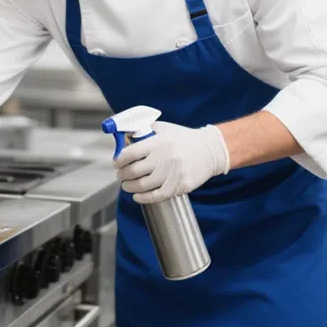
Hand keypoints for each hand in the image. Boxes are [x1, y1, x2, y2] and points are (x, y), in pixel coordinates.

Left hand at [114, 122, 228, 204]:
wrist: (210, 150)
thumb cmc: (184, 138)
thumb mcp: (164, 129)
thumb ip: (143, 131)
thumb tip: (123, 139)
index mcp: (158, 143)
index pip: (129, 154)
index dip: (119, 160)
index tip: (117, 162)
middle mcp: (163, 159)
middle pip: (132, 171)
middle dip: (122, 175)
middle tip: (120, 175)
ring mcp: (172, 174)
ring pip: (141, 186)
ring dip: (129, 187)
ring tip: (127, 185)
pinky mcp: (179, 186)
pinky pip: (155, 196)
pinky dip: (142, 198)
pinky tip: (137, 196)